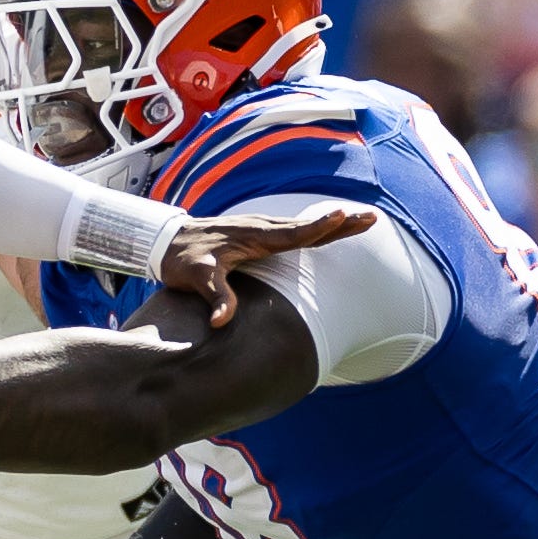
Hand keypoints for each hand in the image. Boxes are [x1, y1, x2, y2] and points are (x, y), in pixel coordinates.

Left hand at [158, 208, 375, 325]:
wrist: (167, 241)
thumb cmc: (183, 260)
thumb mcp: (197, 279)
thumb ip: (214, 297)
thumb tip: (222, 321)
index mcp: (254, 237)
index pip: (294, 233)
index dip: (318, 228)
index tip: (341, 217)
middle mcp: (262, 228)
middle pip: (307, 227)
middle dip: (339, 223)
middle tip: (370, 218)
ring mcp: (260, 229)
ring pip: (303, 227)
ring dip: (332, 225)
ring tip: (359, 220)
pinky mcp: (257, 234)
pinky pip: (293, 231)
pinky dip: (314, 229)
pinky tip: (326, 230)